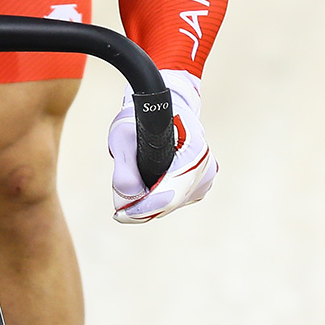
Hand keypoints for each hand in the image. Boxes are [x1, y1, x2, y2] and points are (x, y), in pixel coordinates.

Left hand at [107, 69, 216, 223]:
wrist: (161, 109)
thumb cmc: (142, 119)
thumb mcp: (123, 137)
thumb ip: (124, 170)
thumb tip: (127, 198)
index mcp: (192, 152)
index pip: (168, 195)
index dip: (143, 209)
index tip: (120, 215)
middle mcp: (204, 167)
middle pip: (170, 203)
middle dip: (142, 209)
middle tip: (119, 210)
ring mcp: (205, 177)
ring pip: (172, 204)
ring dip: (151, 204)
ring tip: (133, 190)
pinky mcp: (201, 184)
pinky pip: (177, 200)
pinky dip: (160, 199)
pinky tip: (148, 186)